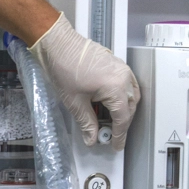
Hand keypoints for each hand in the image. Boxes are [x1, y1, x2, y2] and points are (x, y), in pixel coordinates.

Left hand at [30, 13, 138, 146]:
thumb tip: (92, 138)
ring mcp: (122, 68)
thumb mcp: (75, 103)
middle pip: (130, 106)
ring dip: (124, 109)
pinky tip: (110, 103)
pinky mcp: (116, 63)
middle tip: (111, 135)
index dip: (119, 134)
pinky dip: (122, 96)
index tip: (115, 145)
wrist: (58, 43)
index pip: (123, 117)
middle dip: (122, 123)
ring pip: (131, 95)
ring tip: (110, 121)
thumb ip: (87, 123)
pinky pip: (127, 84)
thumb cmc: (64, 69)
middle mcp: (124, 77)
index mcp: (116, 87)